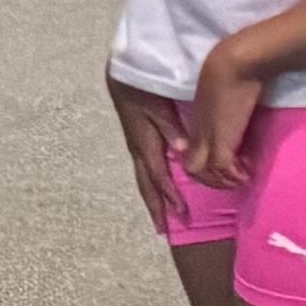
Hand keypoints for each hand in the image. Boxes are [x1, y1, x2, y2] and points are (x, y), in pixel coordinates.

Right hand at [112, 78, 187, 232]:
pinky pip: (145, 169)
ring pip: (144, 179)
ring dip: (152, 198)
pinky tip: (158, 189)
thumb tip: (179, 152)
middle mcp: (138, 150)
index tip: (181, 214)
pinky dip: (152, 184)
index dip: (169, 196)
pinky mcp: (139, 141)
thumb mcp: (158, 107)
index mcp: (144, 144)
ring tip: (159, 216)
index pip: (158, 176)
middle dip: (155, 206)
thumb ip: (170, 128)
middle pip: (145, 184)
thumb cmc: (143, 89)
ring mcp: (137, 146)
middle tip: (162, 229)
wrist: (125, 77)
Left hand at [186, 44, 265, 189]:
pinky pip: (221, 167)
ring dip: (219, 181)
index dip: (200, 162)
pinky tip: (245, 176)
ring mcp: (208, 136)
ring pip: (200, 171)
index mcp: (196, 121)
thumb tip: (235, 110)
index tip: (217, 167)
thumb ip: (221, 107)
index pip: (188, 151)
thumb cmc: (231, 70)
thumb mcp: (220, 94)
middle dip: (205, 181)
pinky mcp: (222, 139)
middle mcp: (197, 132)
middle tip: (224, 183)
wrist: (235, 63)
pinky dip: (232, 176)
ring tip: (237, 181)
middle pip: (189, 167)